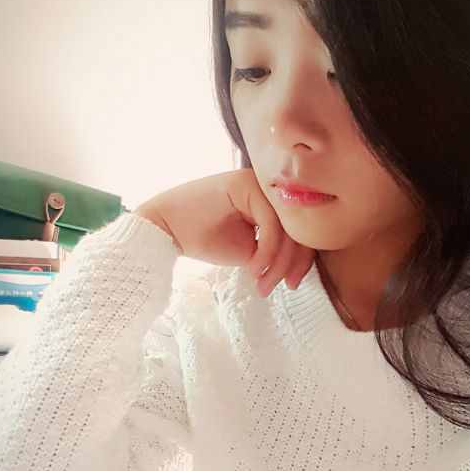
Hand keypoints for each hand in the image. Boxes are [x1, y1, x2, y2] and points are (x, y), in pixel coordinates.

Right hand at [134, 169, 316, 296]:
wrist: (167, 229)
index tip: (292, 285)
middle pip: (298, 228)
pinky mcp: (248, 184)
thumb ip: (276, 251)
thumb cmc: (206, 239)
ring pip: (287, 228)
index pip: (300, 230)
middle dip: (291, 264)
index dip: (301, 260)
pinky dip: (266, 251)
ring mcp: (260, 183)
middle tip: (282, 287)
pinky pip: (270, 223)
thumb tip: (301, 263)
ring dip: (277, 263)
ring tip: (263, 283)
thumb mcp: (250, 250)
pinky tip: (253, 269)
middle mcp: (269, 189)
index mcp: (273, 203)